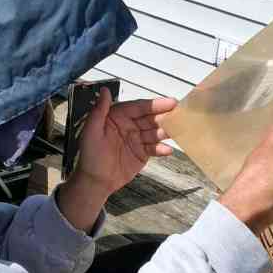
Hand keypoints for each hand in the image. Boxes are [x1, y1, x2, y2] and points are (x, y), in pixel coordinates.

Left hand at [56, 89, 176, 232]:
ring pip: (155, 132)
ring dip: (166, 131)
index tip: (170, 102)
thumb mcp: (92, 131)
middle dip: (165, 116)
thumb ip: (99, 111)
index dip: (155, 104)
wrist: (95, 181)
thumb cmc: (90, 155)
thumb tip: (104, 90)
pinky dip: (162, 149)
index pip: (139, 107)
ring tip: (178, 130)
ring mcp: (137, 139)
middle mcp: (130, 125)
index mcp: (118, 116)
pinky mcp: (142, 153)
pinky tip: (168, 150)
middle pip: (150, 118)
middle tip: (182, 113)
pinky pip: (154, 148)